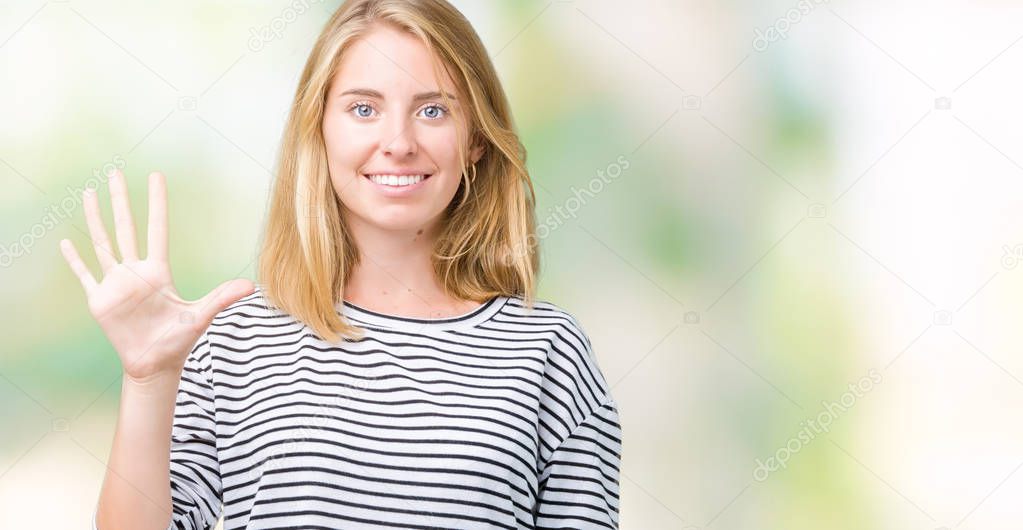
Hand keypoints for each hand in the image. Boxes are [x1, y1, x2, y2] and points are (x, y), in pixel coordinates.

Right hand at [59, 169, 253, 382]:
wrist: (154, 365)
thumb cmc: (178, 340)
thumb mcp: (200, 316)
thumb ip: (222, 298)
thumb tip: (251, 286)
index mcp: (158, 271)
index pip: (156, 229)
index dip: (156, 203)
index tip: (156, 177)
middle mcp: (135, 272)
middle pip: (125, 228)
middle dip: (119, 200)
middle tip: (115, 171)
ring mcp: (115, 284)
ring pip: (102, 243)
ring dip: (95, 219)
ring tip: (89, 193)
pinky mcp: (100, 300)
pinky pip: (84, 275)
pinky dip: (74, 260)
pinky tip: (66, 241)